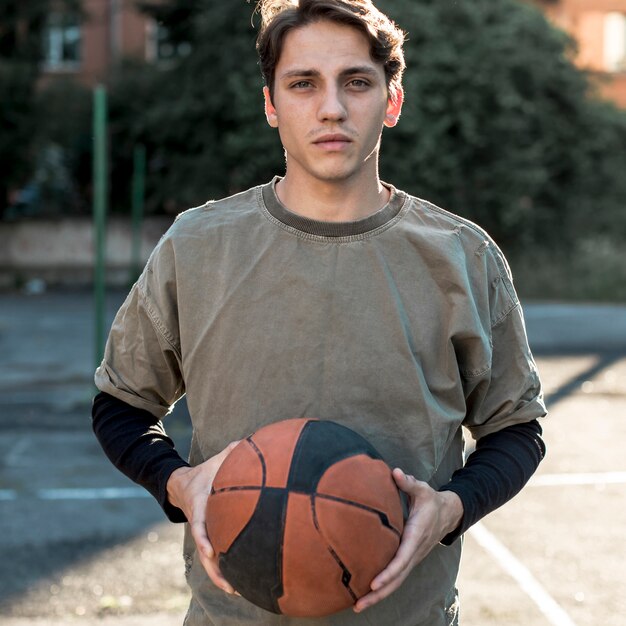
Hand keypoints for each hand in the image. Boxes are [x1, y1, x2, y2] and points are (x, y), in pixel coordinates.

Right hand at [166, 441, 239, 593]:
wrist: (181, 485)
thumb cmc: (203, 473)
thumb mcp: (214, 461)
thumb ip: (231, 452)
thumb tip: (248, 441)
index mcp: (199, 505)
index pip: (199, 524)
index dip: (203, 537)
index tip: (211, 550)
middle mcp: (199, 523)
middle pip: (204, 551)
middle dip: (215, 569)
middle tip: (231, 585)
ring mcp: (202, 533)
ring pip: (208, 560)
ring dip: (219, 576)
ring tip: (236, 591)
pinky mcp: (207, 537)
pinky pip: (213, 556)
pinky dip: (222, 569)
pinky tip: (238, 581)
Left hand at [353, 468, 462, 612]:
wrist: (448, 513)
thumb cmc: (431, 500)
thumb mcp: (422, 489)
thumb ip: (408, 482)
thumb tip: (395, 472)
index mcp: (416, 536)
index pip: (402, 559)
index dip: (388, 572)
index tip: (374, 582)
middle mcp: (414, 552)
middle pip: (396, 579)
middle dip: (378, 593)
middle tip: (359, 605)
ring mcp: (412, 558)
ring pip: (396, 582)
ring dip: (378, 595)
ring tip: (358, 606)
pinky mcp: (408, 559)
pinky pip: (395, 577)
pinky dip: (383, 588)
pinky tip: (367, 594)